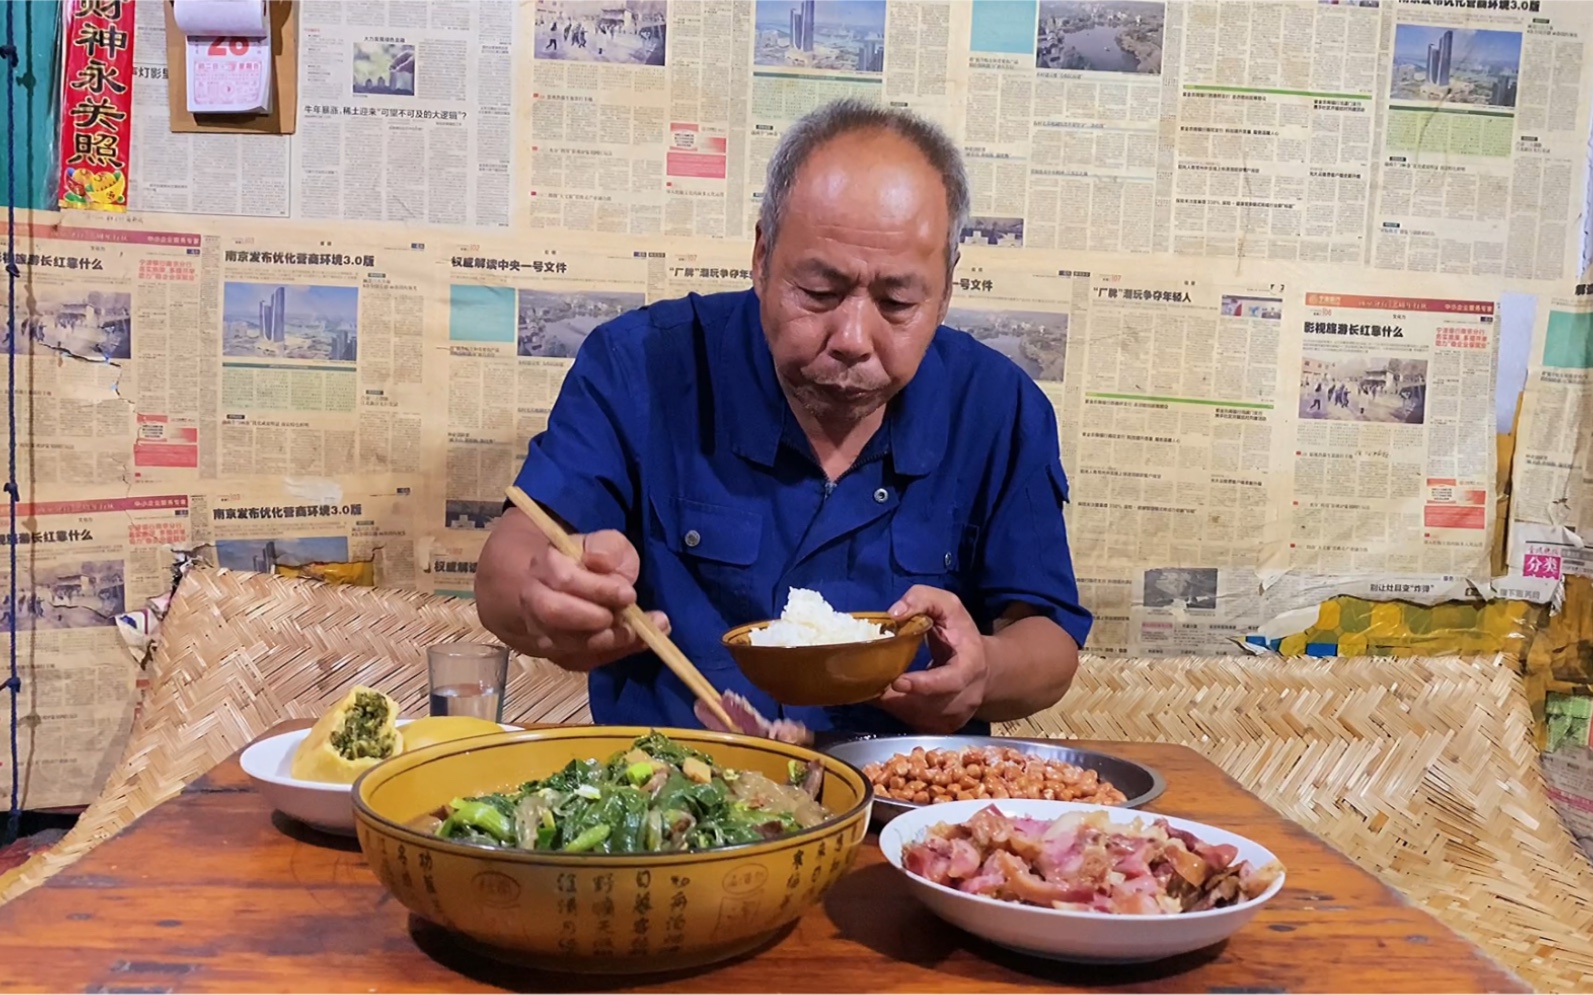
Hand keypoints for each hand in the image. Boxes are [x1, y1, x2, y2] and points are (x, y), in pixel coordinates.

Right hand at [519, 528, 668, 671]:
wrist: (567, 590)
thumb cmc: (591, 565)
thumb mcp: (605, 545)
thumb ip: (607, 547)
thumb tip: (602, 561)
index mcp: (545, 566)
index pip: (564, 579)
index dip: (598, 589)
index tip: (629, 594)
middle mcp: (534, 601)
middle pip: (555, 613)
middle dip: (595, 618)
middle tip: (627, 616)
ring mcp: (541, 631)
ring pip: (566, 643)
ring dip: (606, 640)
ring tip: (637, 631)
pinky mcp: (557, 654)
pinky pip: (582, 660)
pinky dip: (611, 654)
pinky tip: (635, 642)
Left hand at [874, 585, 987, 734]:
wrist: (984, 668)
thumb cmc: (961, 633)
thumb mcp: (947, 606)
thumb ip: (921, 599)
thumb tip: (893, 614)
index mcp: (970, 668)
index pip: (949, 682)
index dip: (924, 684)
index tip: (898, 681)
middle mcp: (965, 699)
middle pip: (926, 705)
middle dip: (895, 696)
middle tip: (871, 680)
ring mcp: (954, 717)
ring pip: (914, 718)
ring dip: (891, 702)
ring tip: (876, 683)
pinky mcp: (941, 727)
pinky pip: (912, 723)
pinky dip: (895, 709)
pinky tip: (889, 694)